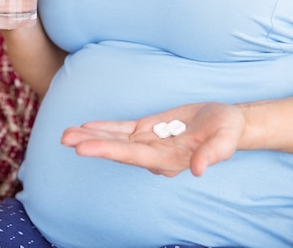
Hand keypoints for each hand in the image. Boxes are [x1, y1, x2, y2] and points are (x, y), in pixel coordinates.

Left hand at [61, 102, 245, 176]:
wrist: (227, 123)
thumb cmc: (227, 132)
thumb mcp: (225, 141)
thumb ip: (212, 155)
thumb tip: (199, 170)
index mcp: (168, 160)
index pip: (132, 156)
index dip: (108, 151)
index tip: (84, 148)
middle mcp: (153, 154)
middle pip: (117, 150)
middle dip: (92, 145)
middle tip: (65, 139)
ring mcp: (149, 142)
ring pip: (115, 140)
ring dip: (92, 136)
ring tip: (66, 133)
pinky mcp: (148, 129)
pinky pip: (123, 129)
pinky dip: (105, 127)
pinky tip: (87, 126)